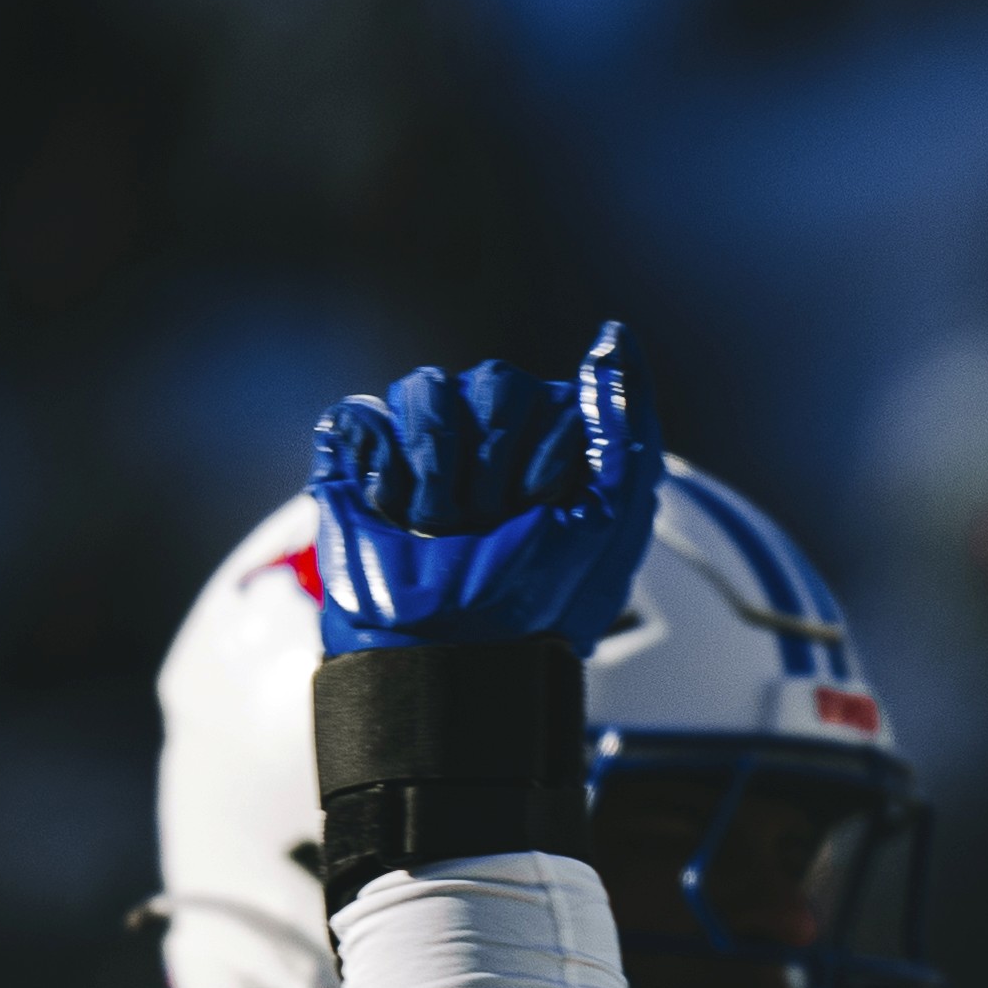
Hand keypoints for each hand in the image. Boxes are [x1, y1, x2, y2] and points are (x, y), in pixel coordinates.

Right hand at [307, 321, 660, 661]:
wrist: (448, 651)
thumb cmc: (537, 599)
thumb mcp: (612, 516)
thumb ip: (626, 424)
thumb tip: (615, 336)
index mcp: (553, 449)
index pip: (556, 395)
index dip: (550, 455)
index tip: (546, 513)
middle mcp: (489, 439)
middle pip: (496, 381)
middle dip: (496, 463)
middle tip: (489, 525)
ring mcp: (423, 444)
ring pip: (429, 388)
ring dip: (440, 469)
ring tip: (439, 525)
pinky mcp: (360, 456)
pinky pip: (364, 414)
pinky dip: (382, 468)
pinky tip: (394, 512)